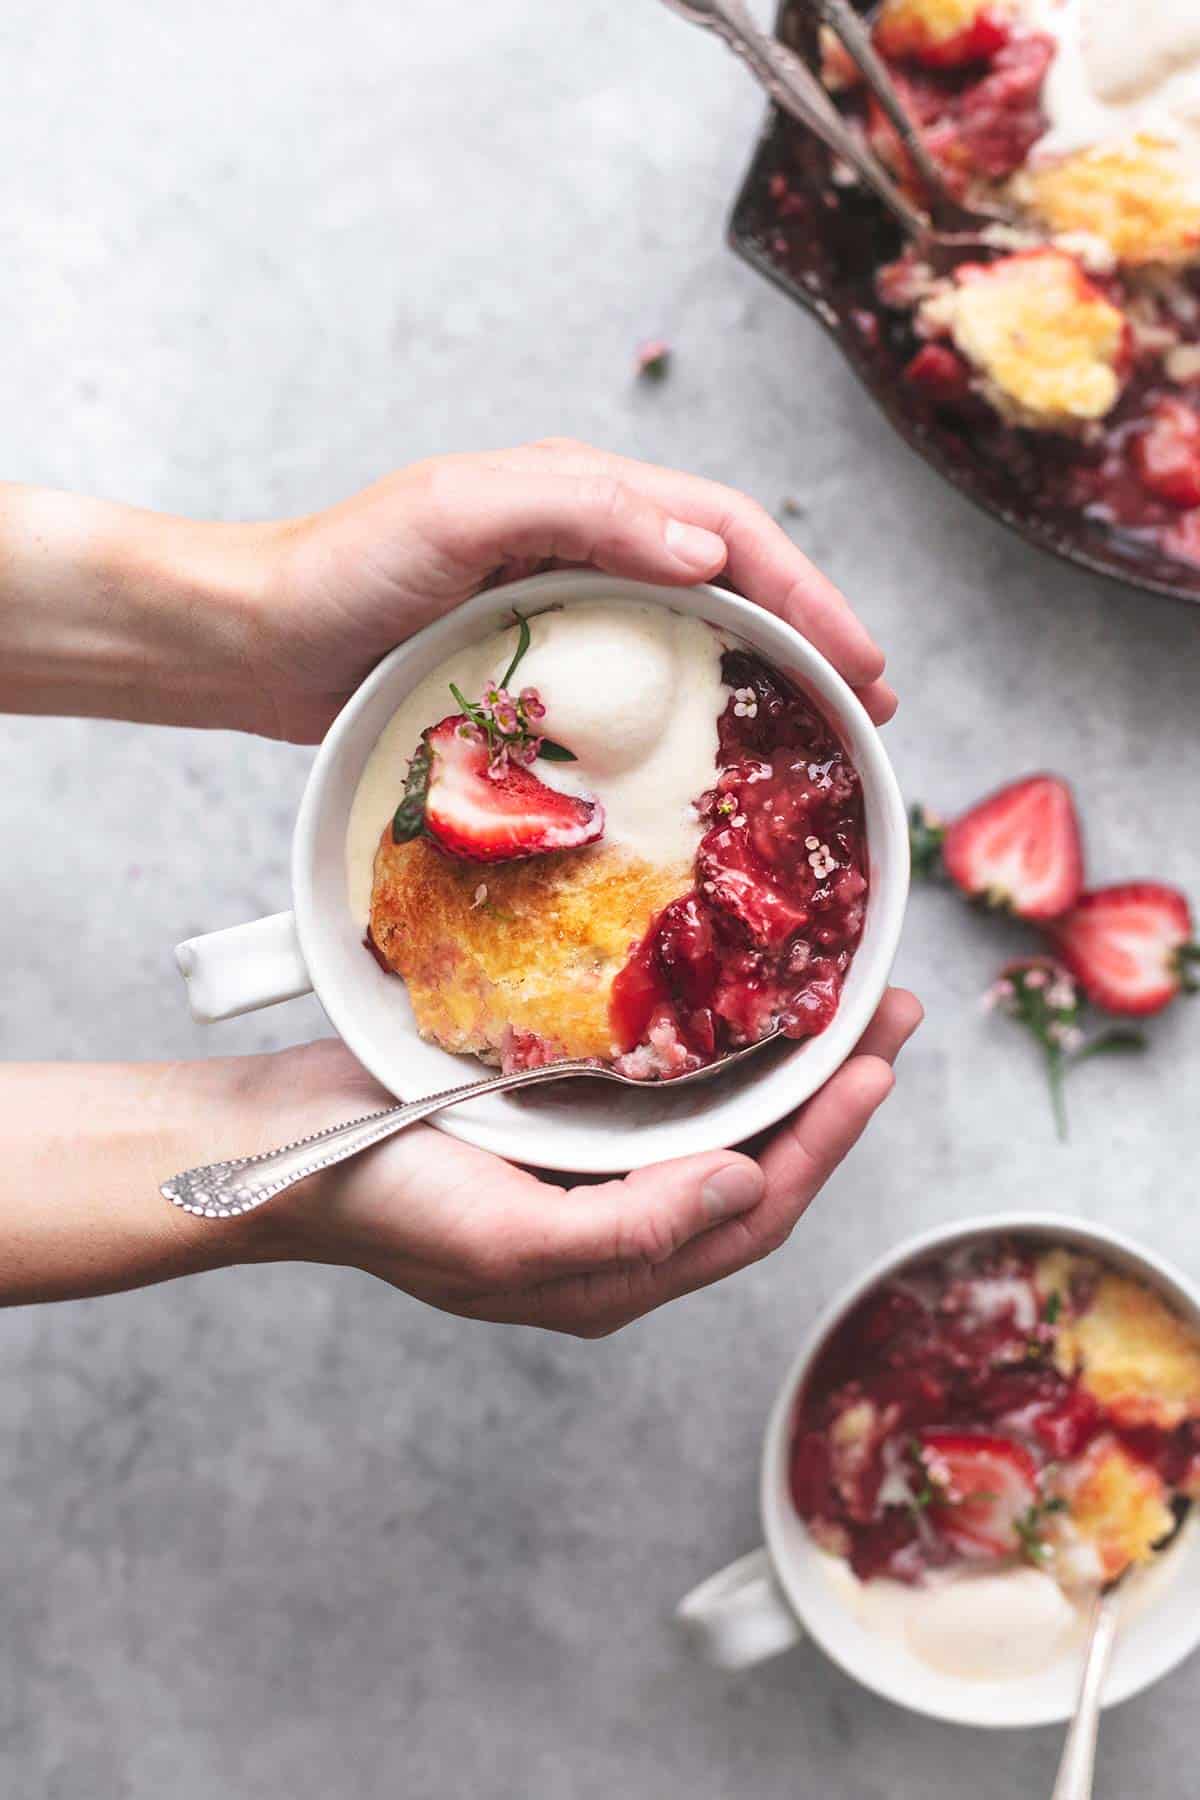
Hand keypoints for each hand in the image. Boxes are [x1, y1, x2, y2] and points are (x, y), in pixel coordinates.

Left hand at [255, 440, 896, 741]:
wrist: (255, 641)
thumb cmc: (342, 570)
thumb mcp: (456, 512)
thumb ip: (579, 508)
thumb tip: (707, 546)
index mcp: (581, 495)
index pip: (727, 531)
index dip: (807, 592)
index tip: (865, 660)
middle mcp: (587, 546)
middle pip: (731, 582)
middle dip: (812, 635)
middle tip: (874, 705)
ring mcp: (567, 611)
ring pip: (695, 637)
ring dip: (768, 678)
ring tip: (825, 732)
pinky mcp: (539, 673)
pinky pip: (639, 691)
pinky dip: (694, 719)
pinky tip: (716, 763)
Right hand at [256, 988, 920, 1335]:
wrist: (279, 1147)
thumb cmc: (383, 1203)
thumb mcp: (510, 1243)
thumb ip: (633, 1228)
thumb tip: (747, 1186)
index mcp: (617, 1273)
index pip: (754, 1215)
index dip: (825, 1143)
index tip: (876, 1065)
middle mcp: (620, 1224)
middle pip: (755, 1161)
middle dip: (830, 1093)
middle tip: (888, 1011)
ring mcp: (591, 1167)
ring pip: (717, 1116)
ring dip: (784, 1059)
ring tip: (841, 993)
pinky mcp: (560, 1111)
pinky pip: (662, 1080)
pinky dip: (713, 1039)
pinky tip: (736, 992)